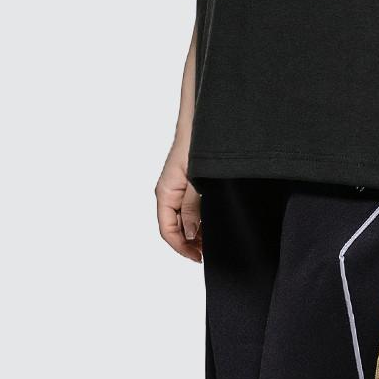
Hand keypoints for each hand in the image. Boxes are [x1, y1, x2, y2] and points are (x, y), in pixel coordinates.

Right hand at [156, 139, 202, 260]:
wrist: (200, 121)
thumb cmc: (194, 145)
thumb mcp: (196, 181)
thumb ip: (192, 208)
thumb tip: (190, 234)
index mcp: (165, 193)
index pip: (167, 230)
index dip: (182, 247)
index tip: (199, 258)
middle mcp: (168, 193)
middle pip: (174, 227)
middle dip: (190, 242)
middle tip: (209, 252)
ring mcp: (177, 188)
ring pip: (182, 219)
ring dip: (196, 232)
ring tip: (213, 240)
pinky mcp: (186, 183)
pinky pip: (188, 207)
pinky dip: (199, 218)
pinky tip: (212, 222)